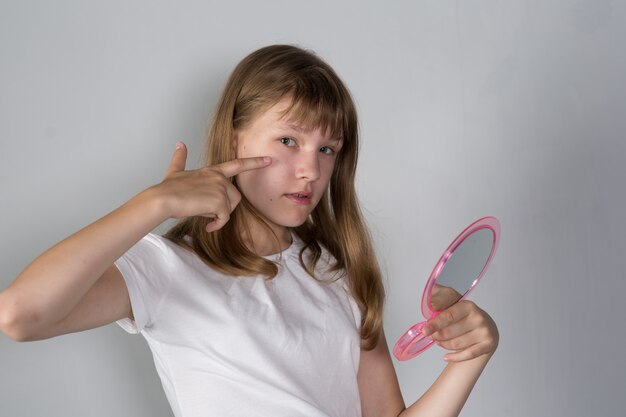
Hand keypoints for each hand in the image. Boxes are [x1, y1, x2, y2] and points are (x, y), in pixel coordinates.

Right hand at [153, 141, 270, 231]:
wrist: (162, 199)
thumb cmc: (168, 188)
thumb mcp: (176, 171)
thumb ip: (181, 158)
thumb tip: (180, 143)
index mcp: (212, 170)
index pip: (238, 165)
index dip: (254, 163)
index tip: (269, 160)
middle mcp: (219, 178)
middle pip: (235, 197)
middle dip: (225, 207)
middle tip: (206, 210)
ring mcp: (220, 188)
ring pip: (230, 208)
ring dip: (218, 215)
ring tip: (202, 213)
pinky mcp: (219, 201)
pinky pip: (224, 218)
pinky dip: (216, 225)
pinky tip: (207, 226)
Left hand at [421, 300, 498, 361]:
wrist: (488, 328)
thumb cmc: (467, 319)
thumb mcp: (456, 310)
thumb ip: (442, 314)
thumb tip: (427, 324)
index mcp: (468, 306)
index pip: (448, 316)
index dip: (435, 324)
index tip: (424, 331)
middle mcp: (478, 318)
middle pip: (450, 332)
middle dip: (437, 336)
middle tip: (432, 336)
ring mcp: (485, 332)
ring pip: (456, 344)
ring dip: (444, 345)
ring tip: (440, 342)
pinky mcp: (488, 344)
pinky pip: (468, 354)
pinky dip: (455, 357)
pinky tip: (446, 357)